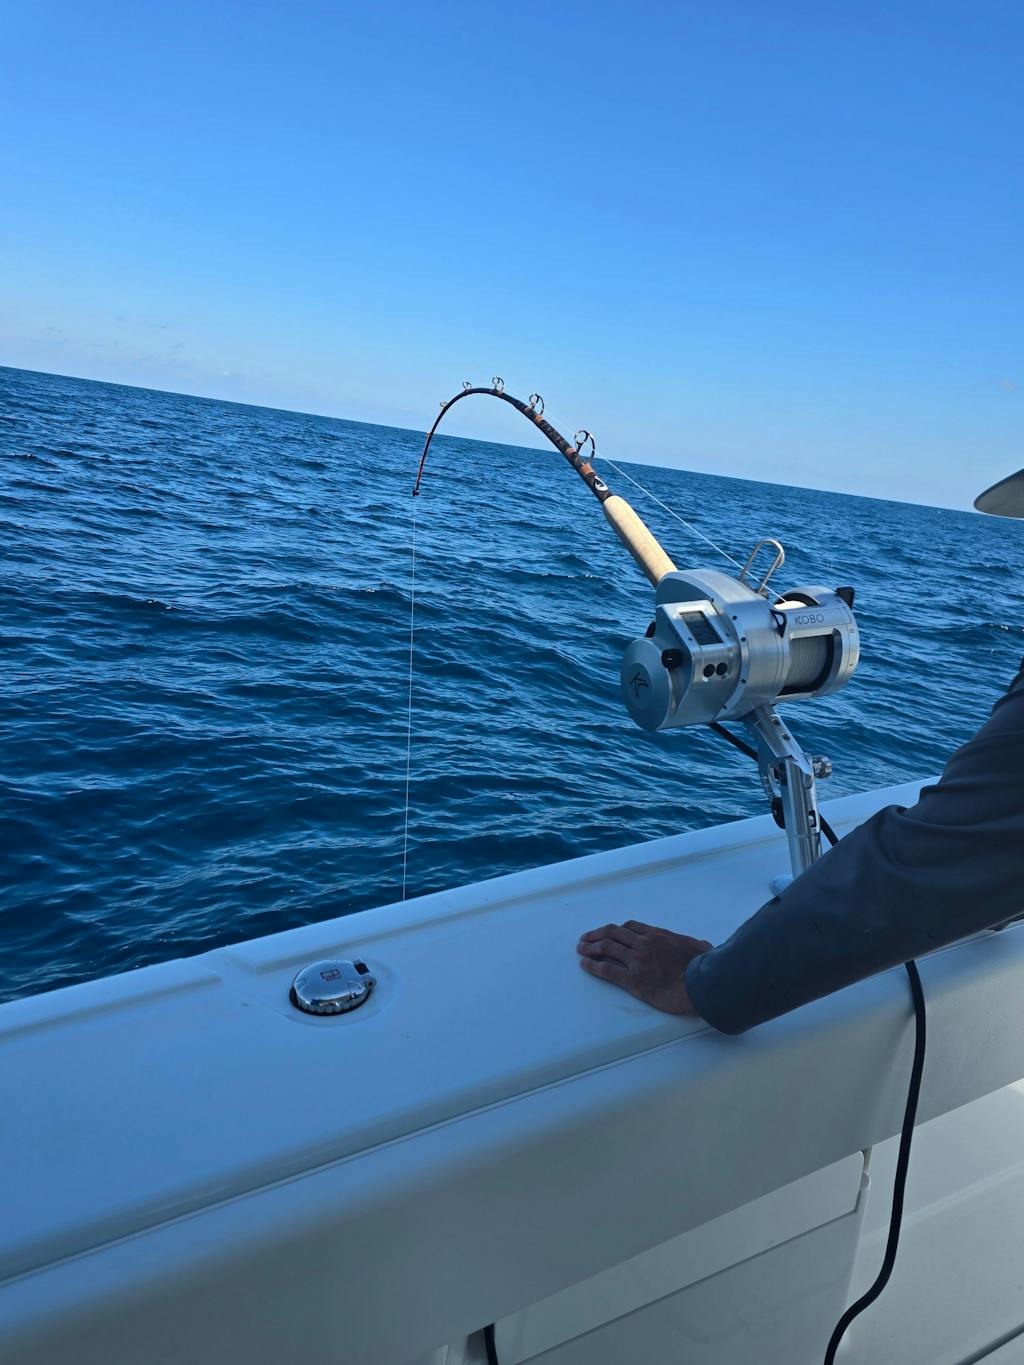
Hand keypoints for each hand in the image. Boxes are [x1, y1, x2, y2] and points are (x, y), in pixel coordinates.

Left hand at [576, 920, 712, 1015]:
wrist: (701, 986)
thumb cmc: (704, 969)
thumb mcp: (701, 949)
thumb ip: (697, 945)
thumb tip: (705, 946)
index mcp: (658, 935)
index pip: (630, 927)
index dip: (616, 930)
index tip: (608, 933)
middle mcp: (644, 944)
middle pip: (613, 934)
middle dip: (596, 934)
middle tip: (586, 938)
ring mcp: (637, 961)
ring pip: (606, 948)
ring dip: (590, 947)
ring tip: (581, 949)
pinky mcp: (633, 980)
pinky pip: (607, 970)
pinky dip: (593, 966)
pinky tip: (584, 964)